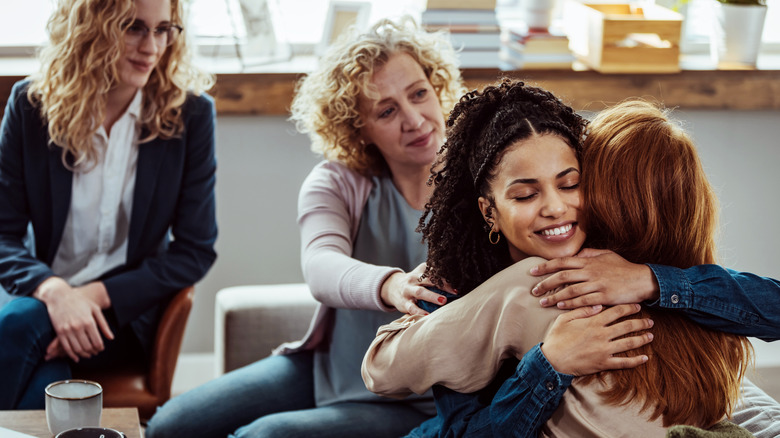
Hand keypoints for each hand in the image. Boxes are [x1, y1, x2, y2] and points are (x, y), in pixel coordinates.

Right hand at [33, 277, 113, 361]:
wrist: (60, 296)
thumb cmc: (80, 301)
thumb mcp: (95, 309)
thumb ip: (103, 324)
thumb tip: (111, 338)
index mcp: (89, 321)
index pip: (97, 341)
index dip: (100, 347)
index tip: (101, 349)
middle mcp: (78, 327)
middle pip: (87, 347)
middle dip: (93, 352)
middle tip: (95, 352)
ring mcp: (67, 330)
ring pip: (77, 349)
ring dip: (84, 354)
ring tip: (88, 354)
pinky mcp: (59, 332)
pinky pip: (66, 347)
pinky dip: (72, 355)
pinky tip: (77, 357)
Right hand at [380, 263, 454, 314]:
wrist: (392, 287)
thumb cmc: (414, 282)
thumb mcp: (421, 274)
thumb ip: (434, 275)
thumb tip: (456, 280)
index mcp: (420, 271)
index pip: (434, 271)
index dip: (445, 277)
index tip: (457, 284)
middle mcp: (414, 279)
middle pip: (428, 279)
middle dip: (441, 284)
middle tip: (453, 291)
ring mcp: (408, 291)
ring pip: (420, 292)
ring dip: (432, 296)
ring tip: (443, 301)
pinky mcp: (404, 303)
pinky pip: (412, 307)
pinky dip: (419, 312)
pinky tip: (428, 315)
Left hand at [530, 248, 659, 308]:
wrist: (643, 279)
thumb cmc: (623, 267)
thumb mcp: (606, 255)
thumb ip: (588, 254)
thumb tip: (574, 255)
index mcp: (589, 261)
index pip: (562, 262)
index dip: (545, 266)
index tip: (533, 271)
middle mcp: (591, 271)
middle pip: (562, 276)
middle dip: (545, 283)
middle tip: (534, 291)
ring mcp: (597, 284)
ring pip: (570, 290)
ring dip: (554, 297)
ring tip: (543, 302)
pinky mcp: (604, 297)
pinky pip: (583, 301)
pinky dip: (570, 304)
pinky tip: (560, 307)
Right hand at [541, 303, 653, 375]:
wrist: (553, 360)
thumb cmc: (556, 338)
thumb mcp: (565, 318)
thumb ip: (582, 310)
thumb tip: (599, 305)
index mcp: (593, 322)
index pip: (616, 311)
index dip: (629, 308)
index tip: (637, 306)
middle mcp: (602, 334)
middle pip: (627, 326)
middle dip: (640, 322)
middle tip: (649, 321)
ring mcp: (604, 350)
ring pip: (629, 343)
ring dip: (642, 339)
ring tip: (650, 336)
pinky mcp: (604, 363)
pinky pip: (624, 362)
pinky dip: (636, 361)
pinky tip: (644, 358)